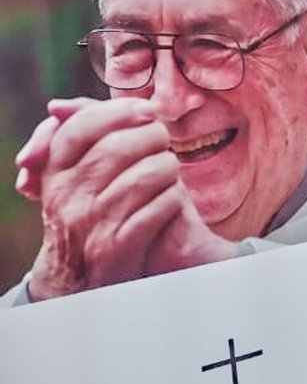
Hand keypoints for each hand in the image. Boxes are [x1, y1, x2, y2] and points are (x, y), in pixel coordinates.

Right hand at [18, 98, 236, 300]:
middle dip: (152, 137)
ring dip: (167, 167)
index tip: (146, 110)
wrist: (80, 278)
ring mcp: (92, 223)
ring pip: (144, 176)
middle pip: (118, 148)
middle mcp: (67, 198)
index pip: (79, 129)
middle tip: (163, 140)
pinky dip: (174, 198)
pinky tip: (174, 199)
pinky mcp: (118, 246)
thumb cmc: (87, 213)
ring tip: (170, 170)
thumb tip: (60, 105)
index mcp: (55, 175)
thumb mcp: (71, 178)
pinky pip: (160, 207)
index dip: (116, 113)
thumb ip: (77, 140)